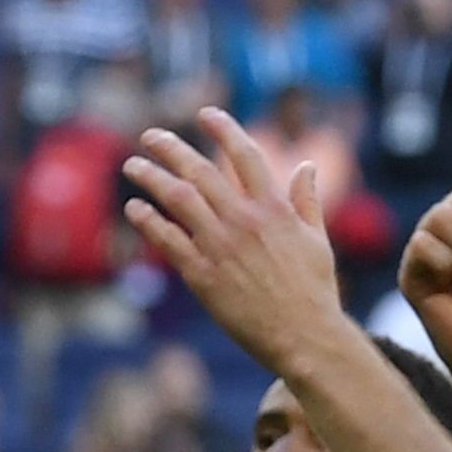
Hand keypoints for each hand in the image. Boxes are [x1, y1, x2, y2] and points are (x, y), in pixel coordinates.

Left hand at [120, 112, 359, 364]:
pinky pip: (169, 240)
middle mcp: (245, 221)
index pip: (245, 154)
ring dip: (151, 177)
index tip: (205, 114)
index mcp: (275, 208)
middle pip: (201, 170)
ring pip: (178, 198)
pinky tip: (135, 208)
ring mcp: (222, 247)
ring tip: (133, 166)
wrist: (305, 338)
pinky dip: (149, 221)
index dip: (223, 128)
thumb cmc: (315, 292)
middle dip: (171, 147)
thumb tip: (308, 165)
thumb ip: (308, 200)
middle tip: (150, 136)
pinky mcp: (204, 276)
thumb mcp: (318, 240)